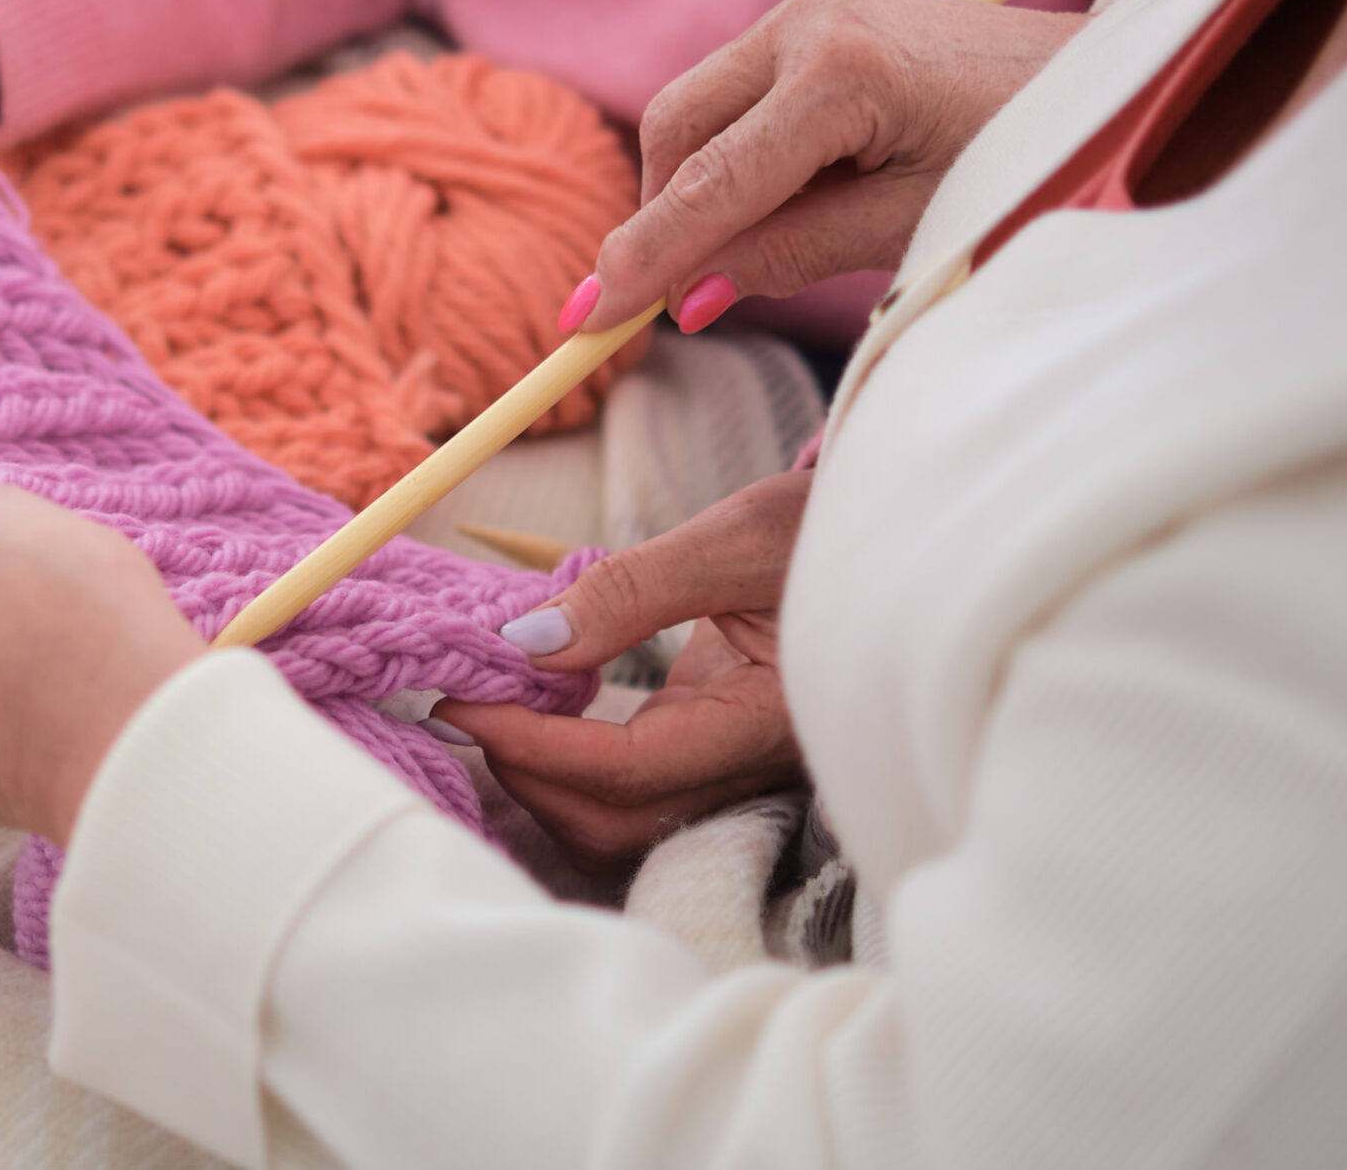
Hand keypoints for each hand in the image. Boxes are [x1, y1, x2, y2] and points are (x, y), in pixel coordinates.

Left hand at [432, 470, 811, 863]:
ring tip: (493, 707)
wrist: (887, 534)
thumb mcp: (734, 538)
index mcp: (774, 721)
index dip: (533, 746)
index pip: (630, 771)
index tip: (459, 702)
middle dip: (528, 773)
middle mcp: (761, 766)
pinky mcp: (719, 748)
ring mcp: (741, 767)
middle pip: (621, 821)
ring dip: (545, 779)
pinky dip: (572, 764)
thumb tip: (527, 644)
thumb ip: (631, 591)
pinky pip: (635, 788)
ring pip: (623, 822)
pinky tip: (542, 707)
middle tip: (462, 706)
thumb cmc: (824, 525)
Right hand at [580, 0, 1082, 329]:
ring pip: (695, 109)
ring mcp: (809, 5)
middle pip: (675, 128)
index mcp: (842, 71)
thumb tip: (686, 297)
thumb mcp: (912, 226)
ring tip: (758, 249)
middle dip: (662, 214)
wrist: (1107, 81)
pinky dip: (734, 155)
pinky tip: (784, 200)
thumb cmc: (1031, 158)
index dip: (645, 257)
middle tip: (673, 297)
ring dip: (698, 184)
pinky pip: (736, 94)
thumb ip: (790, 255)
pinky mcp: (818, 13)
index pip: (709, 183)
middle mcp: (808, 17)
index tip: (587, 317)